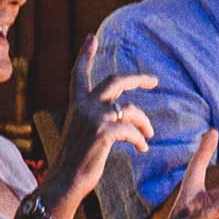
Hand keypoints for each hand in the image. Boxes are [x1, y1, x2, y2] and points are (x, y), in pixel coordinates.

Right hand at [45, 35, 158, 216]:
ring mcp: (93, 118)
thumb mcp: (83, 133)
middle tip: (154, 81)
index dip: (85, 54)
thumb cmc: (75, 162)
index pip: (79, 73)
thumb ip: (96, 118)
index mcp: (76, 104)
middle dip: (138, 79)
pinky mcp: (103, 132)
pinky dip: (140, 140)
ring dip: (144, 123)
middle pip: (115, 81)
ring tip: (148, 136)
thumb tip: (119, 114)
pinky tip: (142, 149)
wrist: (64, 182)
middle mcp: (84, 106)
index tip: (91, 36)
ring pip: (130, 110)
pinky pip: (132, 130)